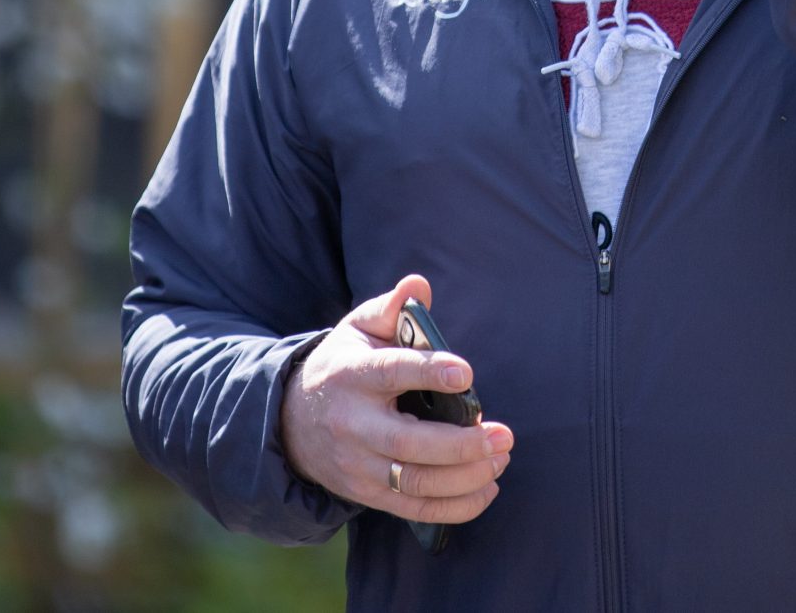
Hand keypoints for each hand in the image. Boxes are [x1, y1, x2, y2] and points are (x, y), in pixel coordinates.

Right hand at [279, 274, 513, 523]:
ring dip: (466, 478)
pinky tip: (487, 487)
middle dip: (461, 445)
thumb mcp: (357, 329)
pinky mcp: (367, 494)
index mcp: (352, 375)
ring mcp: (358, 465)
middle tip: (502, 435)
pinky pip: (415, 510)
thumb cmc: (342, 366)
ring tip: (500, 458)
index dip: (428, 372)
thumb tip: (419, 284)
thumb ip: (390, 307)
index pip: (391, 373)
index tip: (466, 373)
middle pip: (408, 444)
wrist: (293, 422)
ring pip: (415, 484)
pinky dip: (456, 507)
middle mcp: (353, 424)